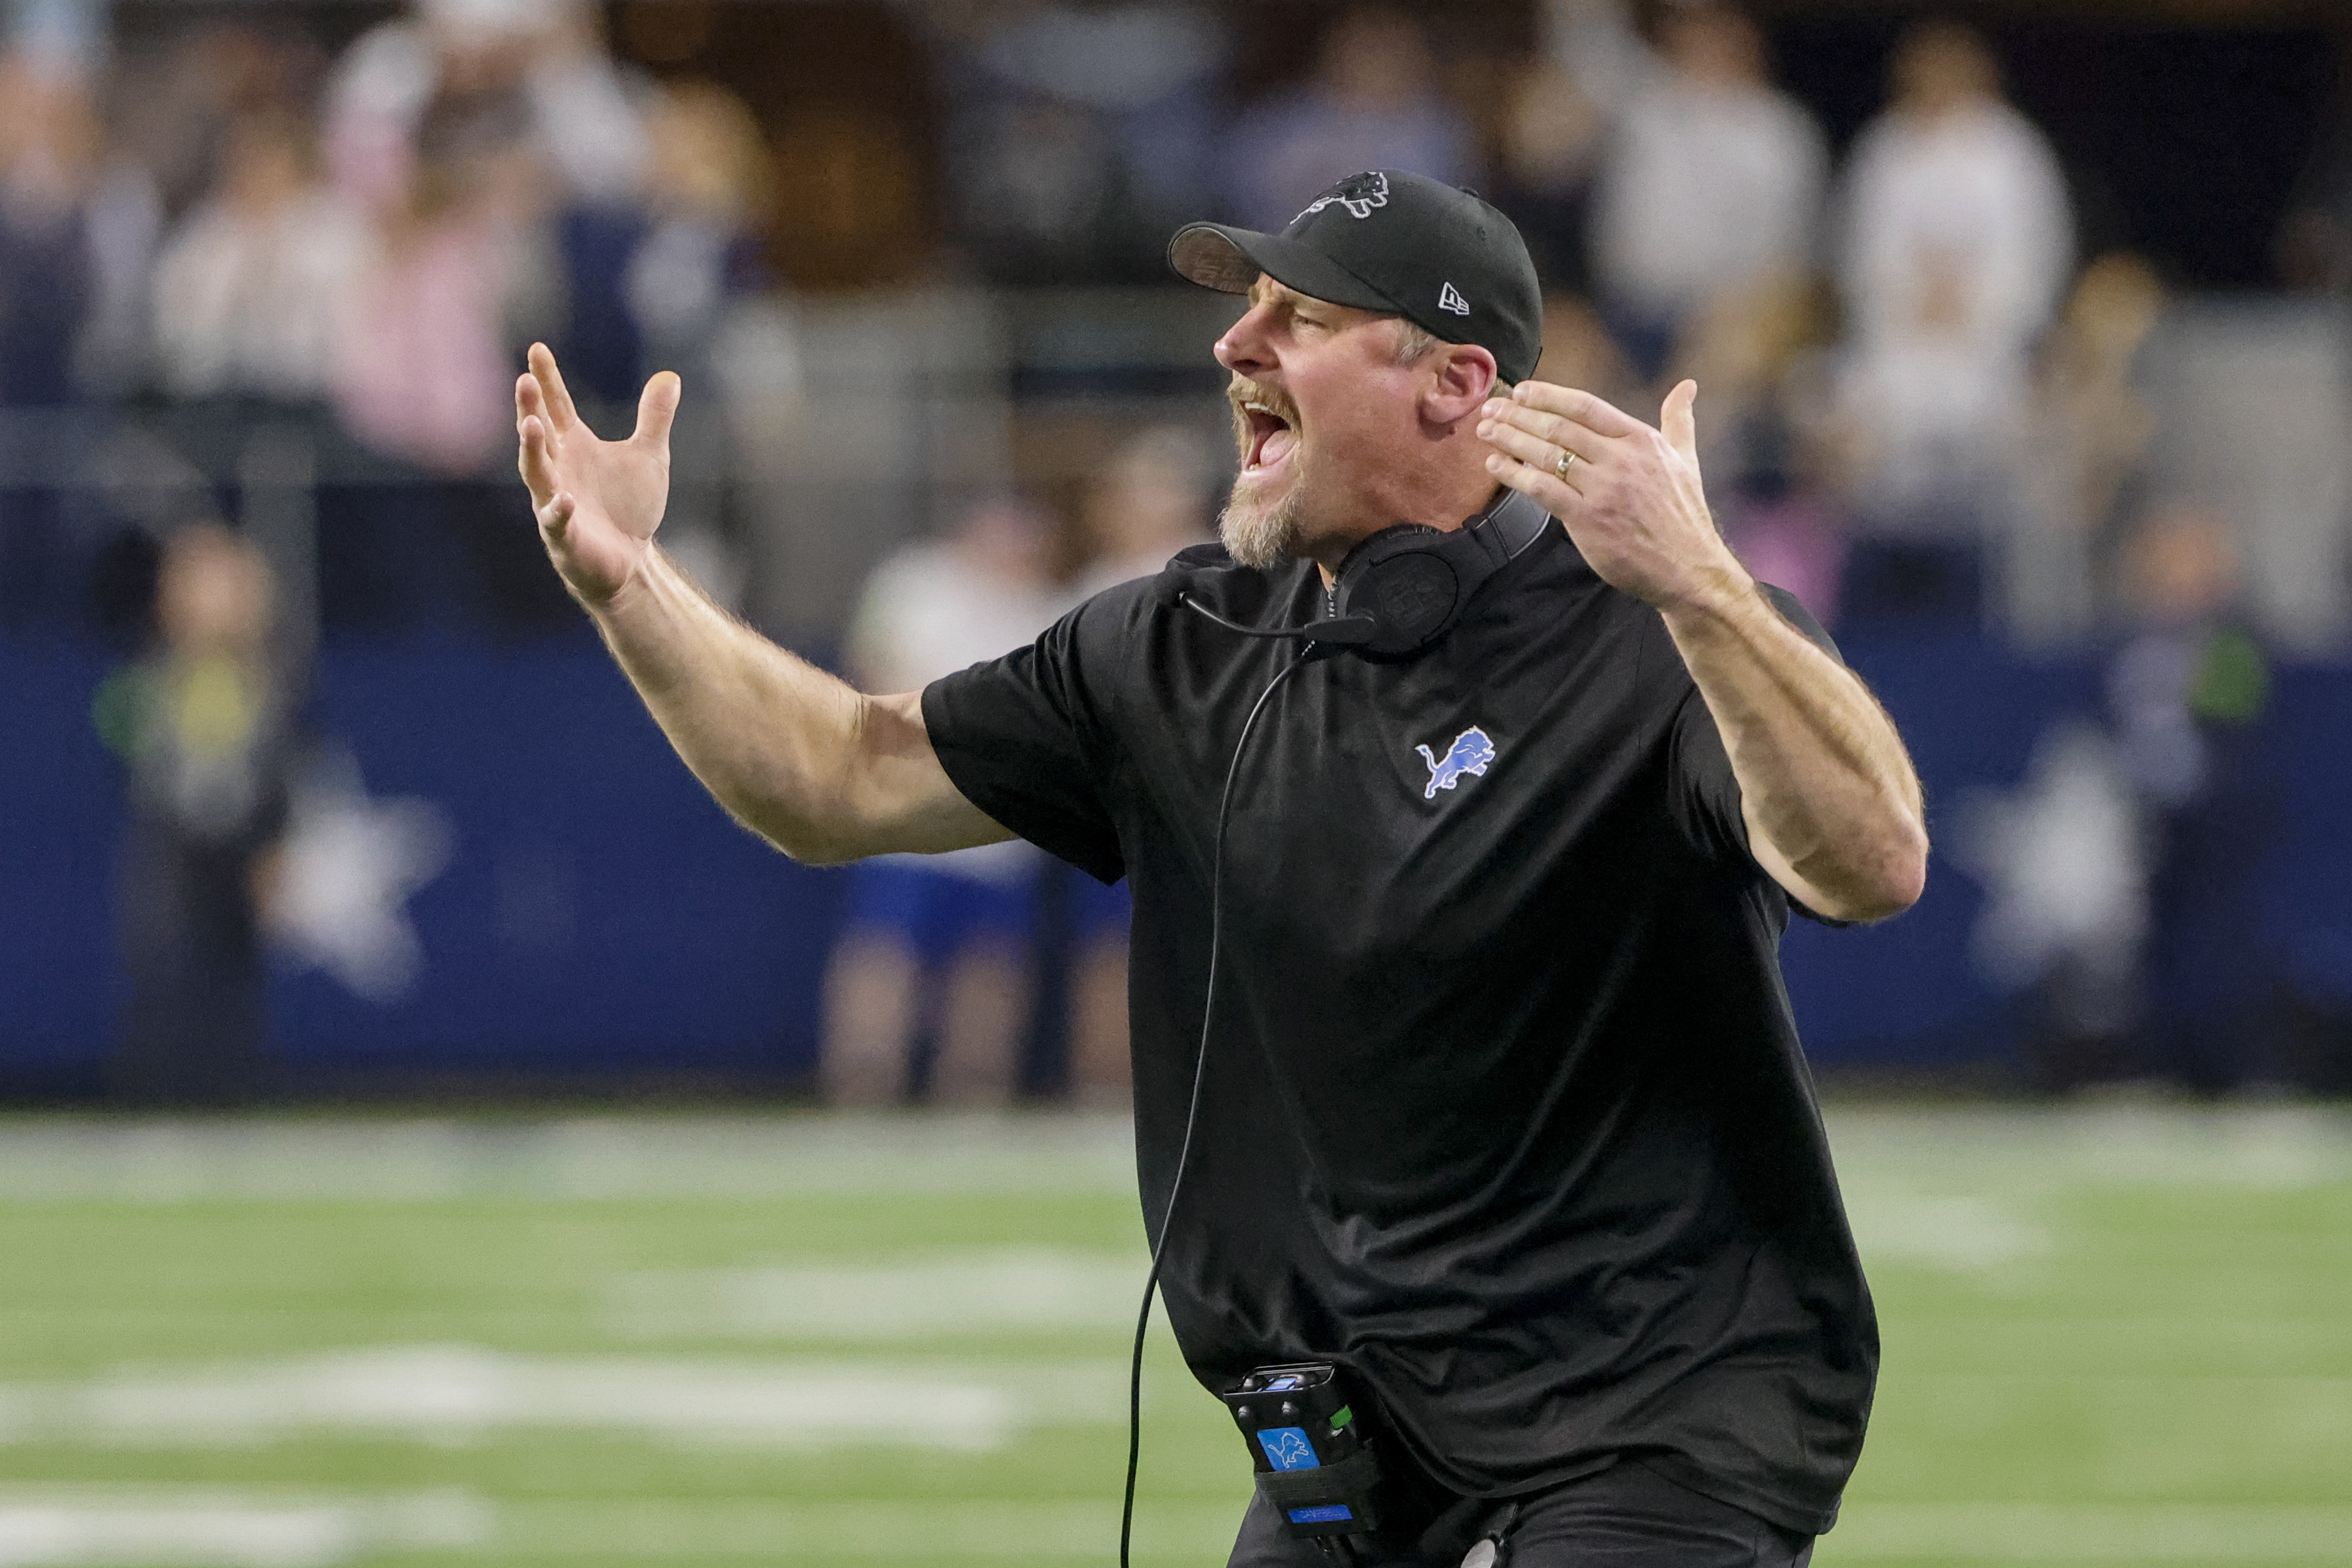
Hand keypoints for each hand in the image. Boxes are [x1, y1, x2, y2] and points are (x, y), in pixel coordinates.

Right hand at [515, 342, 679, 606]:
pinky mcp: (564, 536)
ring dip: (531, 450)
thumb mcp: (649, 456)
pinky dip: (559, 510)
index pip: (556, 406)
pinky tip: (565, 498)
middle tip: (524, 380)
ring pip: (537, 473)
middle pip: (538, 433)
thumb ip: (654, 418)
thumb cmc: (629, 508)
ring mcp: (555, 501)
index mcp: (574, 446)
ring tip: (530, 424)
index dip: (547, 379)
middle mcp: (558, 470)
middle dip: (529, 408)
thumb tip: (671, 376)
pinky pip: (556, 520)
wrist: (629, 561)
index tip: (537, 348)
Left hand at [1478, 379, 1751, 614]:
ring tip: (1485, 431)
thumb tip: (1688, 385)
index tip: (1520, 391)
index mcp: (1640, 440)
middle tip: (1491, 409)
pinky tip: (1495, 465)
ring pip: (1546, 455)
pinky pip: (1542, 490)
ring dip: (1510, 439)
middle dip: (1518, 415)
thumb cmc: (1683, 515)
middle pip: (1558, 428)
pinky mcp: (1587, 520)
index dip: (1547, 396)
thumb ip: (1679, 419)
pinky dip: (1515, 475)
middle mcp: (1620, 460)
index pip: (1585, 407)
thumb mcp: (1686, 459)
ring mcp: (1602, 490)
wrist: (1688, 568)